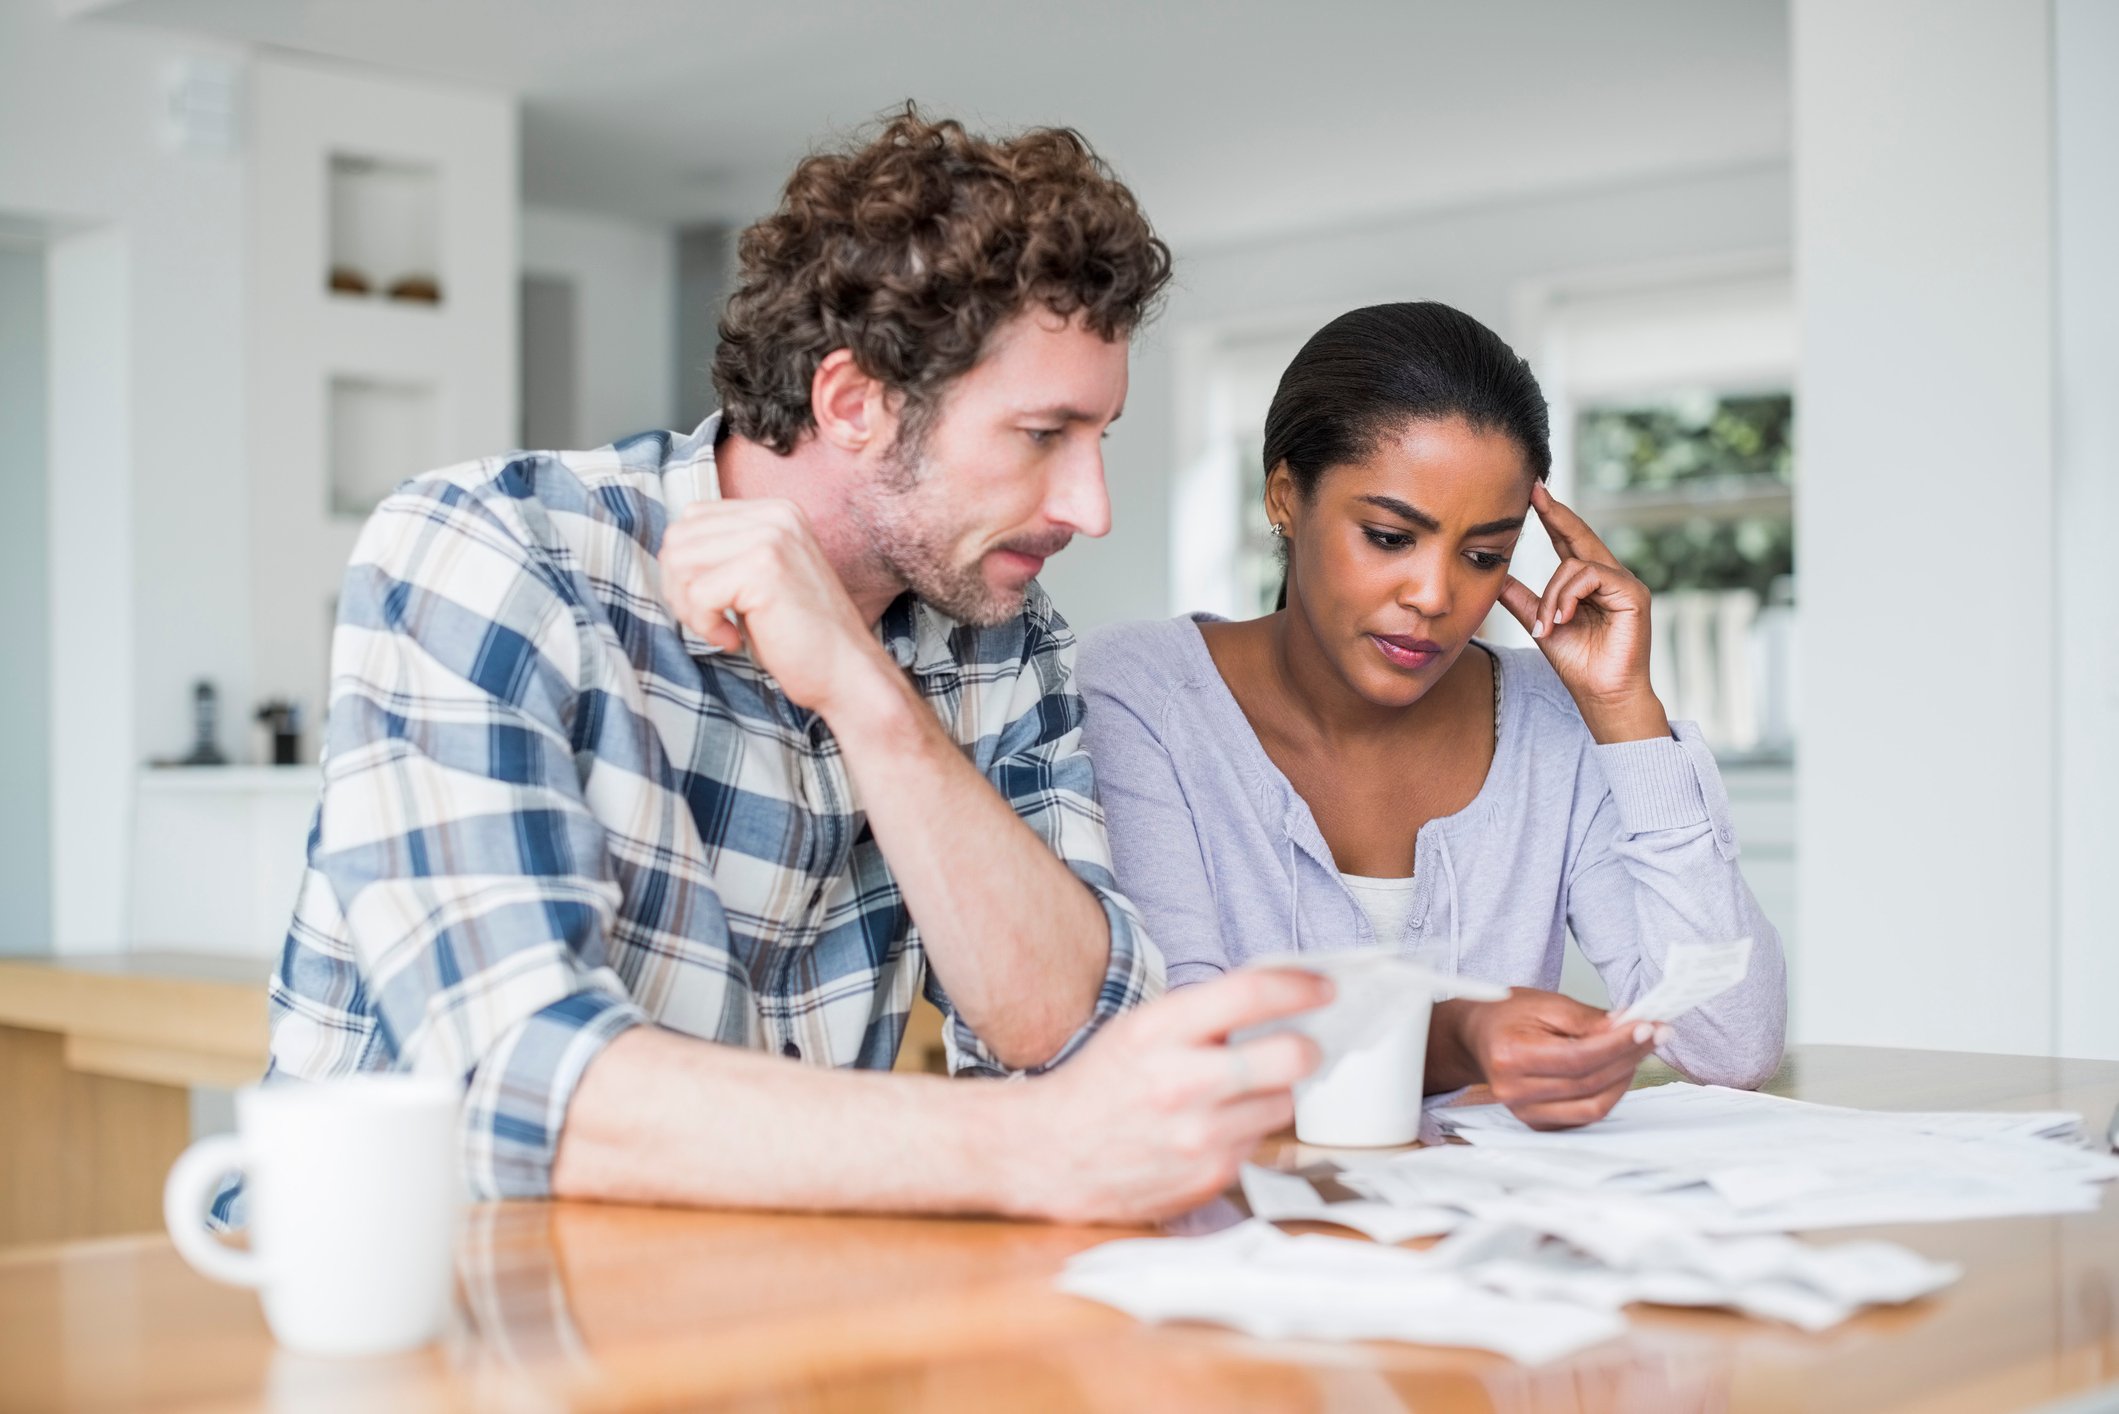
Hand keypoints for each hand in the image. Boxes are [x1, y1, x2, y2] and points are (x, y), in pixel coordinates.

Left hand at [658, 498, 894, 717]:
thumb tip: (669, 552)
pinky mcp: (763, 569)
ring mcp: (770, 538)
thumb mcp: (762, 577)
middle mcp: (774, 515)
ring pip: (680, 563)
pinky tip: (734, 638)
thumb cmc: (801, 635)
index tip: (715, 601)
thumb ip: (726, 552)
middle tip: (711, 619)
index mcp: (775, 511)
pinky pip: (697, 594)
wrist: (847, 672)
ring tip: (721, 628)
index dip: (688, 566)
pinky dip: (705, 626)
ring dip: (689, 606)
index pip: (692, 519)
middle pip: (679, 538)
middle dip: (680, 587)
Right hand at [1002, 970, 1331, 1223]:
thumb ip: (1201, 1015)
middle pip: (1291, 1056)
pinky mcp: (1208, 1178)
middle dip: (1306, 1048)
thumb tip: (1278, 998)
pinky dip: (1244, 1133)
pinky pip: (1257, 1145)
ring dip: (1270, 1094)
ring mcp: (1198, 1137)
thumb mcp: (1139, 1031)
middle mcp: (1181, 1083)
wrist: (1045, 1156)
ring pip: (1283, 1104)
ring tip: (1234, 1094)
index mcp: (1159, 1032)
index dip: (1300, 987)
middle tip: (1301, 1046)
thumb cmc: (1097, 1087)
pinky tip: (1209, 1130)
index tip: (1324, 987)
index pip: (1251, 994)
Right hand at [1455, 988, 1660, 1129]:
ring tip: (1637, 1050)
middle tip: (1654, 1033)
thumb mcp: (1545, 1004)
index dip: (1618, 1045)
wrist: (1479, 1037)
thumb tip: (1627, 1027)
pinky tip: (1617, 1069)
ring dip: (1624, 1078)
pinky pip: (1586, 1116)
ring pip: (1594, 1106)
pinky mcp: (1539, 1124)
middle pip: (1589, 1083)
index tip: (1647, 1027)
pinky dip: (1609, 1093)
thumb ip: (1587, 1019)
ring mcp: (1526, 1113)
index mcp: (1511, 1057)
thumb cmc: (1507, 1016)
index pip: (1578, 1058)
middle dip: (1629, 1057)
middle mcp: (1515, 1092)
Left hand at [1496, 482, 1669, 742]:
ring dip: (1553, 594)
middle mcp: (1610, 577)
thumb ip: (1522, 599)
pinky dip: (1568, 597)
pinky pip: (1591, 576)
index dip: (1552, 517)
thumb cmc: (1577, 664)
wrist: (1601, 695)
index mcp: (1590, 583)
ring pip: (1576, 564)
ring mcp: (1625, 583)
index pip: (1568, 542)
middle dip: (1556, 514)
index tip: (1533, 493)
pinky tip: (1561, 619)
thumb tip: (1496, 577)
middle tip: (1534, 490)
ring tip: (1548, 624)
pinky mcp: (1633, 594)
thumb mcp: (1541, 624)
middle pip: (1579, 536)